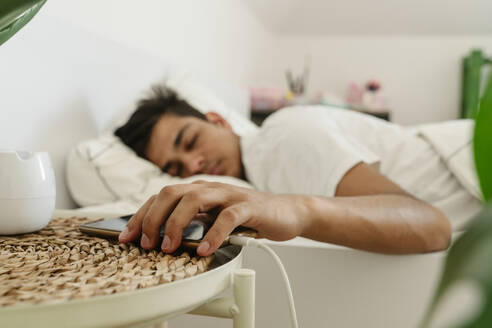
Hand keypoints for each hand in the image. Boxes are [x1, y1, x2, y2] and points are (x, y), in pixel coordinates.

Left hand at [118, 181, 309, 255]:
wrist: (285, 212)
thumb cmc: (246, 218)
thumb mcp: (213, 219)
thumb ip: (192, 222)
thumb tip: (161, 238)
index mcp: (198, 190)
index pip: (161, 197)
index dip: (141, 215)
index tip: (126, 237)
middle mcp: (210, 188)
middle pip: (171, 192)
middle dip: (152, 218)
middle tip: (146, 244)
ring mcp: (229, 194)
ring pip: (195, 199)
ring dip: (176, 224)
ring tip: (169, 247)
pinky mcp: (248, 205)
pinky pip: (227, 216)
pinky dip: (213, 233)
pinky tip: (204, 250)